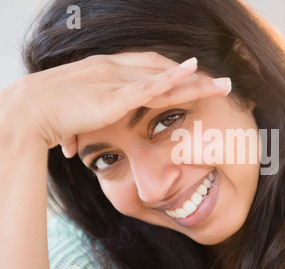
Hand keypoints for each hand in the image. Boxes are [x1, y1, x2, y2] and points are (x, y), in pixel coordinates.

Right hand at [1, 52, 230, 156]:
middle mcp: (116, 69)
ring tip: (222, 85)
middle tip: (221, 83)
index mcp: (109, 71)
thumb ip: (86, 125)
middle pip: (165, 69)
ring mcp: (116, 79)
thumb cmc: (50, 115)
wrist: (28, 112)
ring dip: (195, 81)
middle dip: (195, 77)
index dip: (176, 74)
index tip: (196, 82)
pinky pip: (148, 84)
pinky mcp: (114, 95)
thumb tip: (80, 148)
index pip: (151, 68)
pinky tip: (192, 73)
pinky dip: (171, 78)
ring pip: (164, 77)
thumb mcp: (79, 116)